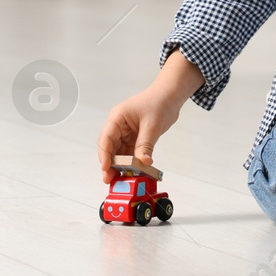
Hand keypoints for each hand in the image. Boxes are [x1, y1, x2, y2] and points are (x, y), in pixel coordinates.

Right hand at [96, 50, 204, 182]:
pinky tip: (133, 172)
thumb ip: (145, 145)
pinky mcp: (134, 138)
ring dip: (121, 166)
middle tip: (110, 179)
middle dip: (110, 164)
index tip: (106, 168)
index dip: (104, 155)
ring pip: (119, 152)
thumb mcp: (152, 125)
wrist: (171, 96)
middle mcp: (119, 126)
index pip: (106, 139)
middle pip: (110, 148)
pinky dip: (131, 162)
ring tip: (121, 179)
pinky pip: (130, 153)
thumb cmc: (159, 101)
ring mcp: (126, 133)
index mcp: (117, 118)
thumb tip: (143, 162)